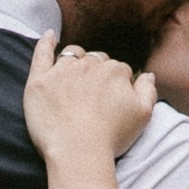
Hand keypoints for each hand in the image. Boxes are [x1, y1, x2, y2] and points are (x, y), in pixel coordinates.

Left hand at [23, 32, 157, 161]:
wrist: (79, 152)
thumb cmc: (111, 137)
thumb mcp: (143, 115)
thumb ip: (148, 90)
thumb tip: (148, 74)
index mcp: (115, 71)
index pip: (118, 69)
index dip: (116, 85)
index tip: (111, 102)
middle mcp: (89, 65)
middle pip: (94, 61)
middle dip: (96, 73)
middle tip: (92, 97)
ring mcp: (62, 71)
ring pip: (71, 56)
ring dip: (75, 62)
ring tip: (73, 80)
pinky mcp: (40, 80)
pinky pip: (42, 53)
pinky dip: (46, 43)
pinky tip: (49, 36)